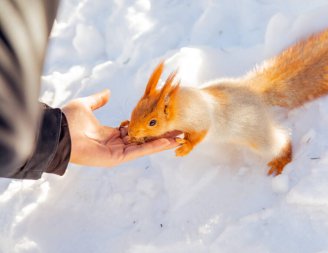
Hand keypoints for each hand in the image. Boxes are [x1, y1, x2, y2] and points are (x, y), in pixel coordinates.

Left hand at [62, 90, 179, 166]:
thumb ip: (98, 100)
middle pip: (144, 140)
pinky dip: (154, 147)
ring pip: (145, 147)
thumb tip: (107, 93)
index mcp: (110, 134)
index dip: (149, 126)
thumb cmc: (68, 120)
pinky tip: (167, 142)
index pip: (135, 131)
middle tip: (178, 132)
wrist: (59, 132)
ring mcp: (118, 152)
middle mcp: (116, 144)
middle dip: (161, 136)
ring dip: (163, 143)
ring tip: (179, 138)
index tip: (162, 121)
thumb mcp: (85, 105)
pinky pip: (139, 152)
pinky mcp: (117, 157)